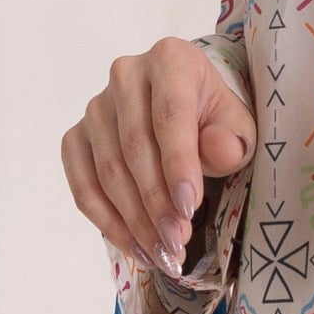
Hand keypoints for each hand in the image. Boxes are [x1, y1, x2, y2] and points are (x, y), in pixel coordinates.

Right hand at [64, 34, 256, 279]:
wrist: (186, 108)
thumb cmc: (214, 117)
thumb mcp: (237, 124)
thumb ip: (232, 138)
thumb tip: (219, 150)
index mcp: (169, 60)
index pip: (170, 117)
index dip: (179, 165)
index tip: (190, 210)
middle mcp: (125, 76)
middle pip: (135, 148)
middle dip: (157, 204)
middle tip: (178, 244)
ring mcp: (95, 107)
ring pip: (109, 171)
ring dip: (135, 221)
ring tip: (162, 254)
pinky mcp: (76, 136)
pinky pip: (83, 184)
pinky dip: (106, 221)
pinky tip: (133, 246)